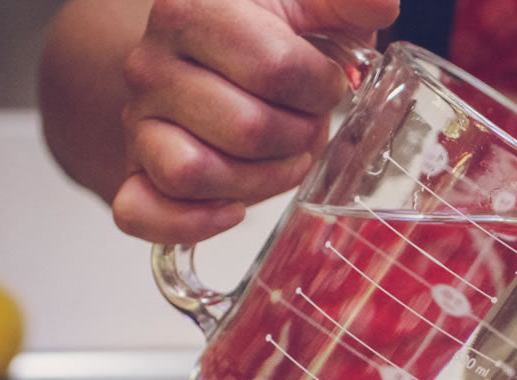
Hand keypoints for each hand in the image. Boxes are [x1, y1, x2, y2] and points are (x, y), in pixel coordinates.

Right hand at [113, 0, 398, 243]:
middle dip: (297, 137)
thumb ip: (344, 0)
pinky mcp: (136, 171)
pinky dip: (192, 221)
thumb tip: (380, 4)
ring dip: (259, 181)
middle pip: (245, 129)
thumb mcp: (312, 10)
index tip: (326, 84)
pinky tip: (231, 209)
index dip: (319, 88)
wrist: (212, 66)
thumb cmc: (270, 41)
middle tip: (306, 125)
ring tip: (280, 159)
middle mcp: (151, 65)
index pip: (275, 69)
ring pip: (196, 174)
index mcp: (191, 10)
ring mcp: (138, 121)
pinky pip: (143, 211)